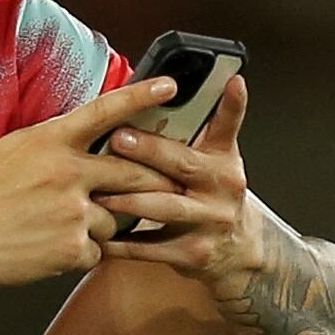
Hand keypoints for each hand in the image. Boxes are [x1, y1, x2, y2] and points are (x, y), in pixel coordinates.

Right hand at [0, 79, 177, 286]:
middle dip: (151, 183)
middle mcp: (69, 173)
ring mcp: (74, 212)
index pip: (106, 112)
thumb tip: (70, 149)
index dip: (141, 96)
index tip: (170, 88)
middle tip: (162, 187)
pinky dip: (80, 254)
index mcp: (51, 141)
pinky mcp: (72, 249)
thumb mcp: (6, 151)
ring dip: (102, 226)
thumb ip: (47, 148)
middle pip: (134, 173)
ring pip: (115, 220)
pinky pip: (95, 253)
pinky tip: (50, 250)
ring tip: (62, 229)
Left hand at [96, 71, 271, 282]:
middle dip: (149, 151)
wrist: (237, 250)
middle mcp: (221, 189)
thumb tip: (182, 87)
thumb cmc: (213, 194)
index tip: (230, 81)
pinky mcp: (192, 254)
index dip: (231, 104)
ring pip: (164, 207)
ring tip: (98, 190)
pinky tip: (97, 234)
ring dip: (128, 198)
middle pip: (183, 165)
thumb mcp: (217, 158)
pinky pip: (150, 247)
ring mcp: (209, 223)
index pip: (226, 126)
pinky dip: (121, 242)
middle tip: (118, 138)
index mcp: (223, 159)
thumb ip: (203, 128)